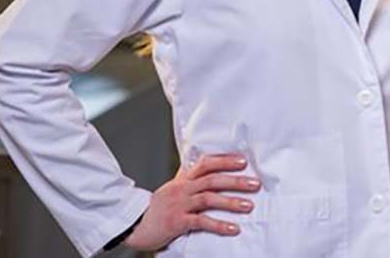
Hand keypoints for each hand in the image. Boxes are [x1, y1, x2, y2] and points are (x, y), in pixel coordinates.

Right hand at [123, 153, 261, 251]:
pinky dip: (219, 224)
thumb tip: (198, 163)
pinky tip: (233, 228)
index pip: (205, 163)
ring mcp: (179, 204)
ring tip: (249, 205)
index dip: (225, 160)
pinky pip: (201, 222)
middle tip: (255, 184)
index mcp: (183, 179)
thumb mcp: (172, 188)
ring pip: (208, 198)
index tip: (243, 161)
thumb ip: (186, 176)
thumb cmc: (156, 207)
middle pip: (212, 179)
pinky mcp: (177, 222)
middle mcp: (182, 189)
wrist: (134, 224)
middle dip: (235, 181)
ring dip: (231, 202)